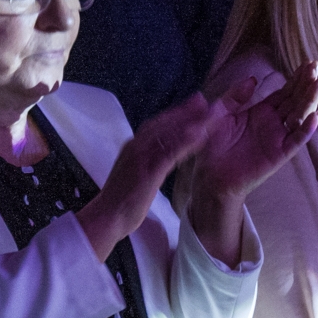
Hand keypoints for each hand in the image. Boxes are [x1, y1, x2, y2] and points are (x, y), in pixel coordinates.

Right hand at [76, 94, 217, 261]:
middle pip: (165, 123)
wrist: (107, 217)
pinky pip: (170, 153)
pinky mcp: (148, 172)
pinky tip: (201, 135)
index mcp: (133, 147)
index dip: (177, 113)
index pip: (157, 124)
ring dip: (192, 123)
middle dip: (186, 111)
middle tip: (205, 100)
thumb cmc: (121, 199)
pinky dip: (186, 142)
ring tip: (211, 114)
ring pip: (170, 134)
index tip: (193, 104)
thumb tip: (160, 155)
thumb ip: (146, 161)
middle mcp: (136, 146)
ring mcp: (141, 158)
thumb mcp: (134, 174)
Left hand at [192, 61, 317, 202]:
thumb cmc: (214, 144)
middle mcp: (274, 122)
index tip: (308, 63)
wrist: (211, 174)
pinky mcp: (279, 154)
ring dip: (311, 100)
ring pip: (300, 115)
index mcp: (262, 111)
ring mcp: (278, 137)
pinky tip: (316, 115)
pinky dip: (306, 129)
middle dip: (307, 84)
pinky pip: (296, 140)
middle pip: (295, 100)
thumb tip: (253, 79)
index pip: (284, 92)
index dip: (296, 78)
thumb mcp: (220, 113)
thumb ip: (235, 96)